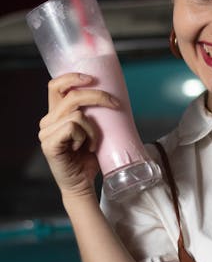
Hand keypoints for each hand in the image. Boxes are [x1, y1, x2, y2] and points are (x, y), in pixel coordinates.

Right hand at [38, 72, 118, 198]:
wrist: (83, 184)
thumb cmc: (89, 157)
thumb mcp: (93, 129)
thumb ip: (92, 113)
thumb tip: (113, 93)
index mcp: (55, 114)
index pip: (56, 85)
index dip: (72, 77)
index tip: (92, 79)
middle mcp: (47, 121)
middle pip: (72, 95)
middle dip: (98, 96)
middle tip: (116, 105)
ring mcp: (46, 133)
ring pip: (77, 114)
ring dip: (94, 129)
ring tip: (94, 143)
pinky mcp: (49, 144)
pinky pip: (73, 127)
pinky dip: (85, 136)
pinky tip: (84, 148)